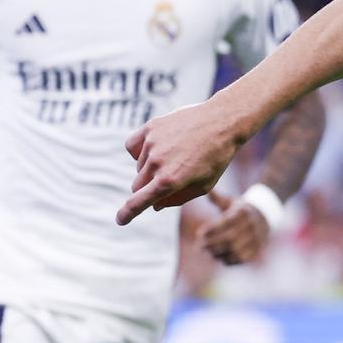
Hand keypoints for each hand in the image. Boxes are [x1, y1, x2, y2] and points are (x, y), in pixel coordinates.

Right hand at [118, 100, 245, 225]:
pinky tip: (157, 147)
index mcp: (170, 180)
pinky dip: (141, 151)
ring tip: (176, 156)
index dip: (128, 213)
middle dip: (148, 188)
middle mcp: (156, 163)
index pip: (139, 201)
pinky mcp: (149, 128)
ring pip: (138, 166)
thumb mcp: (203, 185)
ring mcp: (151, 144)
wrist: (222, 122)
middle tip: (168, 179)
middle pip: (137, 185)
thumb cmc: (216, 158)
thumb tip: (155, 205)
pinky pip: (133, 146)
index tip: (120, 220)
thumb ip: (177, 198)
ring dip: (150, 168)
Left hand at [199, 188, 272, 264]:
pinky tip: (220, 258)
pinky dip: (229, 260)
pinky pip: (242, 259)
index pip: (225, 223)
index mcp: (243, 212)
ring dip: (219, 253)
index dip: (211, 230)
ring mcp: (256, 239)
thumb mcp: (230, 202)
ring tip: (209, 252)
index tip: (199, 233)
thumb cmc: (240, 209)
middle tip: (199, 246)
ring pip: (235, 250)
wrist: (266, 217)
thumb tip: (205, 190)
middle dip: (212, 244)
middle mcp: (251, 226)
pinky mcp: (257, 249)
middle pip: (229, 238)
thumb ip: (216, 199)